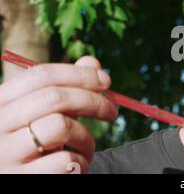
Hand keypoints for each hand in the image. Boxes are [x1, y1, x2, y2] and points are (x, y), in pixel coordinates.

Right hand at [0, 56, 117, 172]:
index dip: (79, 74)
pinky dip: (81, 161)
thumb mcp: (46, 115)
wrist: (17, 181)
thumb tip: (92, 62)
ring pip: (61, 126)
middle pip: (54, 97)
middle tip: (112, 111)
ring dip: (86, 137)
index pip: (40, 75)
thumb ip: (67, 88)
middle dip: (93, 101)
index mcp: (0, 102)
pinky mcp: (20, 178)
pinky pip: (64, 159)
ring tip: (87, 148)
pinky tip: (76, 166)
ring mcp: (5, 154)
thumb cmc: (35, 145)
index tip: (107, 81)